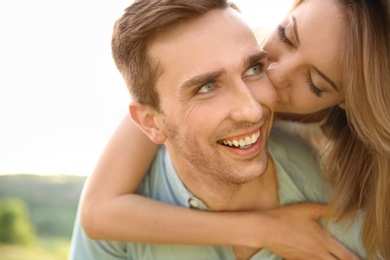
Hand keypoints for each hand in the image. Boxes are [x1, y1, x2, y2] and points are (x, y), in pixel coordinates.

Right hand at [245, 203, 359, 259]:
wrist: (264, 229)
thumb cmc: (286, 217)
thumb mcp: (307, 209)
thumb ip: (328, 210)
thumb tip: (345, 209)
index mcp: (323, 241)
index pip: (347, 257)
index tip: (362, 259)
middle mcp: (318, 254)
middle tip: (351, 259)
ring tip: (335, 258)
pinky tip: (318, 258)